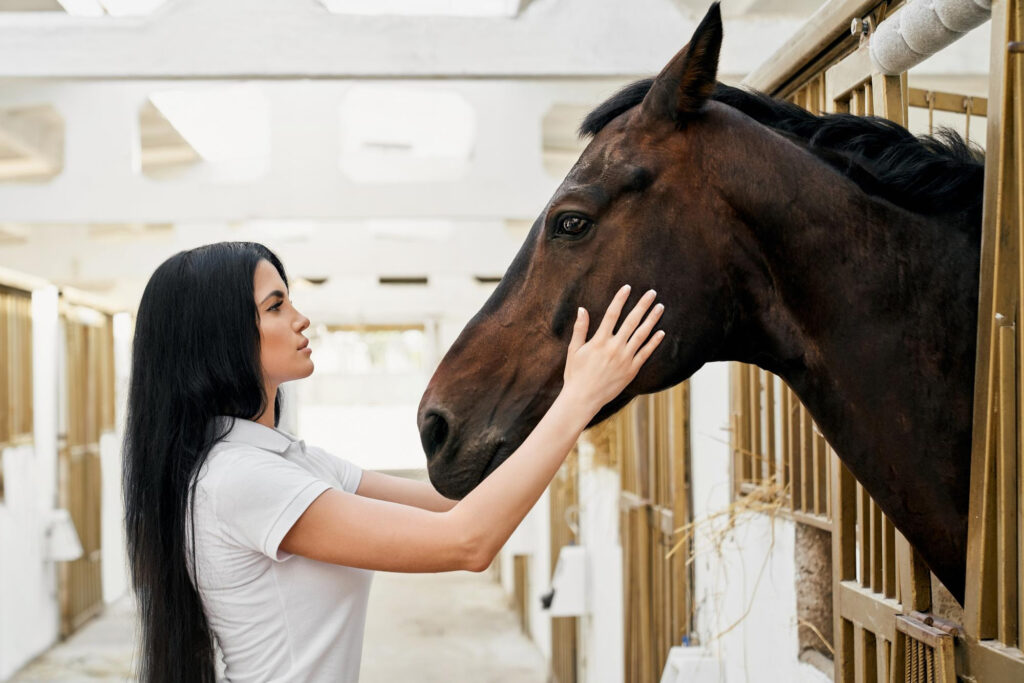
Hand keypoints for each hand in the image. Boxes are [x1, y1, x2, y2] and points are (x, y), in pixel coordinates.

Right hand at [562, 284, 664, 415]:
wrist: (583, 398)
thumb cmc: (576, 374)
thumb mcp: (574, 350)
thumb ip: (580, 328)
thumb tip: (582, 309)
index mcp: (599, 340)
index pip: (612, 314)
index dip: (620, 299)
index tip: (627, 287)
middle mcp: (614, 347)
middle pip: (631, 321)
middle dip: (642, 305)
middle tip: (652, 293)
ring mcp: (625, 359)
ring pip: (642, 335)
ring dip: (652, 320)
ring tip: (660, 307)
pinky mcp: (631, 370)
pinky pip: (645, 353)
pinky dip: (654, 342)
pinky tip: (661, 332)